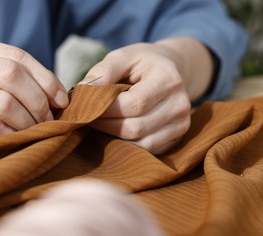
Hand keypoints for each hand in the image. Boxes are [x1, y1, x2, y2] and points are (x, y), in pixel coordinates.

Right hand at [0, 32, 67, 138]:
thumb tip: (50, 93)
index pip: (16, 56)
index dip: (46, 79)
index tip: (61, 100)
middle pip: (13, 75)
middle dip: (40, 101)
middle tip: (49, 120)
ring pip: (4, 103)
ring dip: (28, 122)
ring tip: (34, 132)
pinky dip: (10, 136)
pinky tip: (14, 140)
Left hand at [80, 38, 212, 153]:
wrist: (169, 70)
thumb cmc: (141, 63)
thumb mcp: (122, 57)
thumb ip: (102, 72)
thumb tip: (82, 92)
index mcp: (168, 79)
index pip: (134, 103)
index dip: (106, 109)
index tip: (86, 106)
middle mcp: (180, 105)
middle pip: (135, 127)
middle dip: (106, 125)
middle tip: (88, 117)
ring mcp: (181, 125)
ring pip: (140, 144)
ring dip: (113, 137)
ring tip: (100, 123)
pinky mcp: (176, 139)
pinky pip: (146, 151)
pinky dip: (126, 145)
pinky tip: (114, 132)